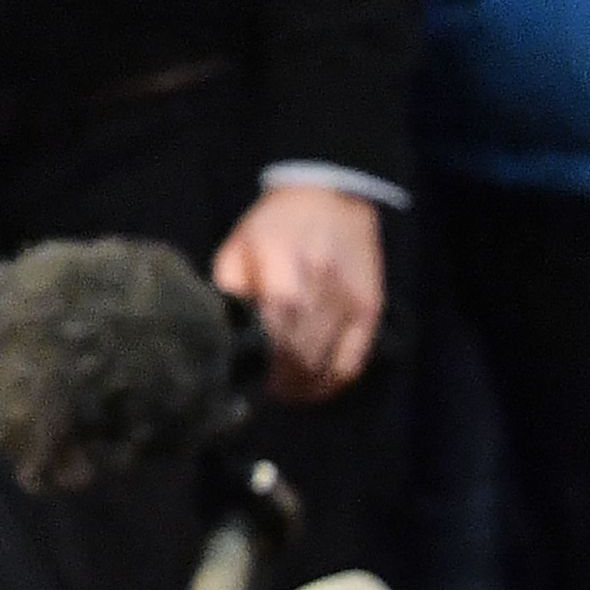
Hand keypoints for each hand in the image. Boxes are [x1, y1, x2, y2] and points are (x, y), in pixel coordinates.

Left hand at [213, 183, 384, 404]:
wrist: (331, 198)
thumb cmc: (273, 227)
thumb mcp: (238, 246)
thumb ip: (227, 289)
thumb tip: (218, 336)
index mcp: (281, 254)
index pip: (277, 313)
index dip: (261, 350)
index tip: (243, 370)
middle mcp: (321, 277)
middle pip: (301, 346)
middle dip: (276, 376)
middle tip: (256, 386)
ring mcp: (350, 297)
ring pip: (325, 361)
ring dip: (298, 385)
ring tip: (277, 391)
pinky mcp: (370, 311)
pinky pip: (352, 363)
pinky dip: (329, 385)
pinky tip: (307, 389)